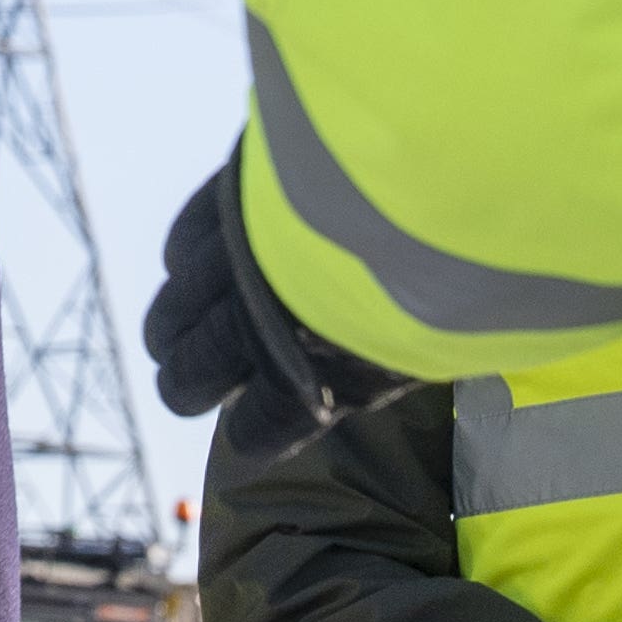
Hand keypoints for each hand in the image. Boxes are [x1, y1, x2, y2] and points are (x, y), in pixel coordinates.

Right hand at [139, 148, 415, 459]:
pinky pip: (187, 240)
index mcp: (319, 381)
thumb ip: (398, 350)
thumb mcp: (442, 337)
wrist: (419, 183)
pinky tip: (182, 263)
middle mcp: (262, 329)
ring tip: (166, 337)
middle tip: (182, 389)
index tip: (249, 438)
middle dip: (187, 382)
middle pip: (197, 368)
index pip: (262, 426)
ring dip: (172, 326)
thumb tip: (393, 350)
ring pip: (178, 306)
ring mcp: (236, 263)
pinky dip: (183, 258)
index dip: (254, 434)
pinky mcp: (230, 199)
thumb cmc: (456, 275)